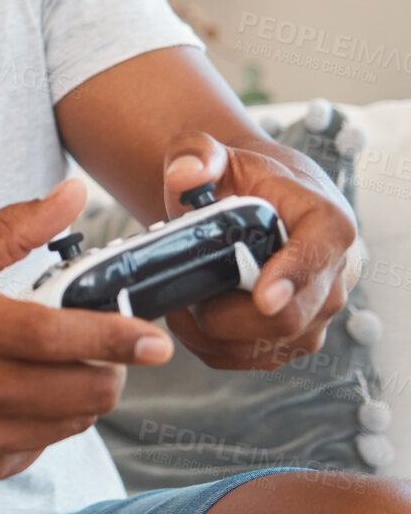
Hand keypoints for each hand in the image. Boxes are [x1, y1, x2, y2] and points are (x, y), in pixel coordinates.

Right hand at [0, 179, 173, 487]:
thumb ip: (13, 228)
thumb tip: (72, 194)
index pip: (57, 338)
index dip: (114, 337)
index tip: (155, 338)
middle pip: (84, 390)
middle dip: (111, 368)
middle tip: (104, 348)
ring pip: (73, 421)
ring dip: (83, 394)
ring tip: (58, 368)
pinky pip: (43, 447)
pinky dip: (47, 423)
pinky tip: (18, 398)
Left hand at [159, 130, 359, 370]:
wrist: (257, 203)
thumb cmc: (239, 178)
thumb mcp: (214, 154)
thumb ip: (196, 155)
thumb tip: (183, 176)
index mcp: (327, 223)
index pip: (317, 255)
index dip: (290, 277)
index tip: (263, 297)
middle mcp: (333, 276)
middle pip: (287, 316)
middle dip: (226, 314)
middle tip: (182, 295)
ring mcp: (317, 315)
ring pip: (266, 346)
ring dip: (212, 334)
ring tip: (180, 302)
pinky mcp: (294, 341)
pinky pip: (250, 360)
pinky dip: (212, 347)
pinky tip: (191, 319)